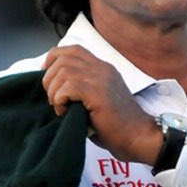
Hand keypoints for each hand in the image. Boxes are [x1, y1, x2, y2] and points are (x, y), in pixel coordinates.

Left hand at [43, 45, 161, 163]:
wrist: (138, 137)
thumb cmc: (116, 126)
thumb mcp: (97, 99)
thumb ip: (81, 88)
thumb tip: (53, 87)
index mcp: (102, 68)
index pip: (72, 50)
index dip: (54, 60)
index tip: (49, 79)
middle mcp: (102, 68)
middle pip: (63, 58)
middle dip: (49, 78)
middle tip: (54, 99)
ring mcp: (101, 78)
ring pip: (63, 71)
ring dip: (54, 92)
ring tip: (61, 107)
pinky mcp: (98, 92)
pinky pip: (68, 87)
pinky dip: (60, 100)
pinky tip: (66, 112)